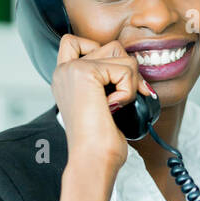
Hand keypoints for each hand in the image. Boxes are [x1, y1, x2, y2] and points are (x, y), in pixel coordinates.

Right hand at [51, 32, 156, 171]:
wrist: (93, 159)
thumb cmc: (101, 141)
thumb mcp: (104, 102)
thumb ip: (109, 78)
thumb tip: (135, 64)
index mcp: (65, 77)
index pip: (77, 42)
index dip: (101, 52)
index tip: (109, 82)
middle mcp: (64, 70)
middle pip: (111, 47)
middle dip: (127, 71)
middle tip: (124, 98)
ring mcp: (72, 69)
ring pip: (121, 54)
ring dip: (129, 81)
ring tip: (115, 105)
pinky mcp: (85, 72)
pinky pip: (125, 69)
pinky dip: (128, 90)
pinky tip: (114, 107)